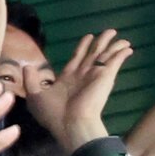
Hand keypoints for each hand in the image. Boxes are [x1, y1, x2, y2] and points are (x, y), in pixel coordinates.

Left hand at [23, 30, 132, 152]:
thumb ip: (31, 80)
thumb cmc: (53, 114)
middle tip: (110, 31)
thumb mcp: (35, 95)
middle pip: (94, 53)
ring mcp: (95, 75)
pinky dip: (120, 54)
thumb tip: (27, 66)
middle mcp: (83, 75)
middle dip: (101, 42)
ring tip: (122, 38)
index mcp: (68, 78)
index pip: (77, 57)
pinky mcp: (105, 77)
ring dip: (114, 45)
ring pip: (106, 55)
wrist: (69, 124)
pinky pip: (114, 62)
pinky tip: (127, 49)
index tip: (89, 37)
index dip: (83, 47)